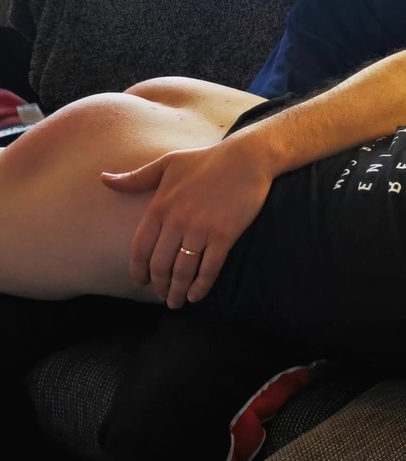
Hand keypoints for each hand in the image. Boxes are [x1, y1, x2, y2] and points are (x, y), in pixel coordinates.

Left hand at [102, 140, 273, 308]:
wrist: (247, 158)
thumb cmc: (206, 159)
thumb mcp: (167, 163)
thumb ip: (136, 177)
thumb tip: (103, 179)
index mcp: (160, 206)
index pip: (140, 248)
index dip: (138, 270)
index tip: (140, 283)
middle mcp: (177, 221)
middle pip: (160, 265)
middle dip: (159, 286)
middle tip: (162, 296)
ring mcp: (201, 229)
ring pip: (183, 270)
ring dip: (178, 291)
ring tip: (178, 302)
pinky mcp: (225, 235)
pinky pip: (210, 267)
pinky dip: (202, 285)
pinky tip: (197, 295)